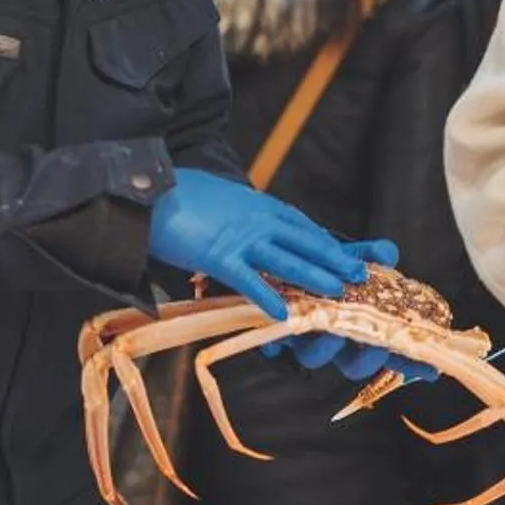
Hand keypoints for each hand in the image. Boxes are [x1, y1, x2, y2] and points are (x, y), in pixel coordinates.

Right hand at [147, 175, 364, 322]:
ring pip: (287, 260)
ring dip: (314, 276)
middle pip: (304, 241)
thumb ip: (234, 206)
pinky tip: (283, 313)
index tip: (339, 253)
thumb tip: (237, 211)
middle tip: (358, 274)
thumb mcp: (217, 192)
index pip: (298, 223)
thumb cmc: (177, 190)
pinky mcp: (219, 256)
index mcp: (256, 202)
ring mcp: (240, 238)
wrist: (147, 190)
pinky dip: (267, 297)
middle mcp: (256, 218)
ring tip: (336, 290)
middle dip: (333, 258)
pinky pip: (249, 281)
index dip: (321, 240)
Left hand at [261, 239, 428, 383]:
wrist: (282, 258)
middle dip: (367, 360)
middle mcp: (336, 340)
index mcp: (361, 327)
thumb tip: (387, 253)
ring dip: (326, 348)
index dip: (410, 362)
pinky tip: (282, 332)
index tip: (430, 370)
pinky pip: (279, 344)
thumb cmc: (323, 264)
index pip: (391, 351)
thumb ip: (369, 256)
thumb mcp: (349, 256)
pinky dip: (281, 339)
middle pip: (356, 366)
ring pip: (317, 358)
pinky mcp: (276, 334)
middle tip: (374, 345)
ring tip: (329, 329)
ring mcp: (306, 339)